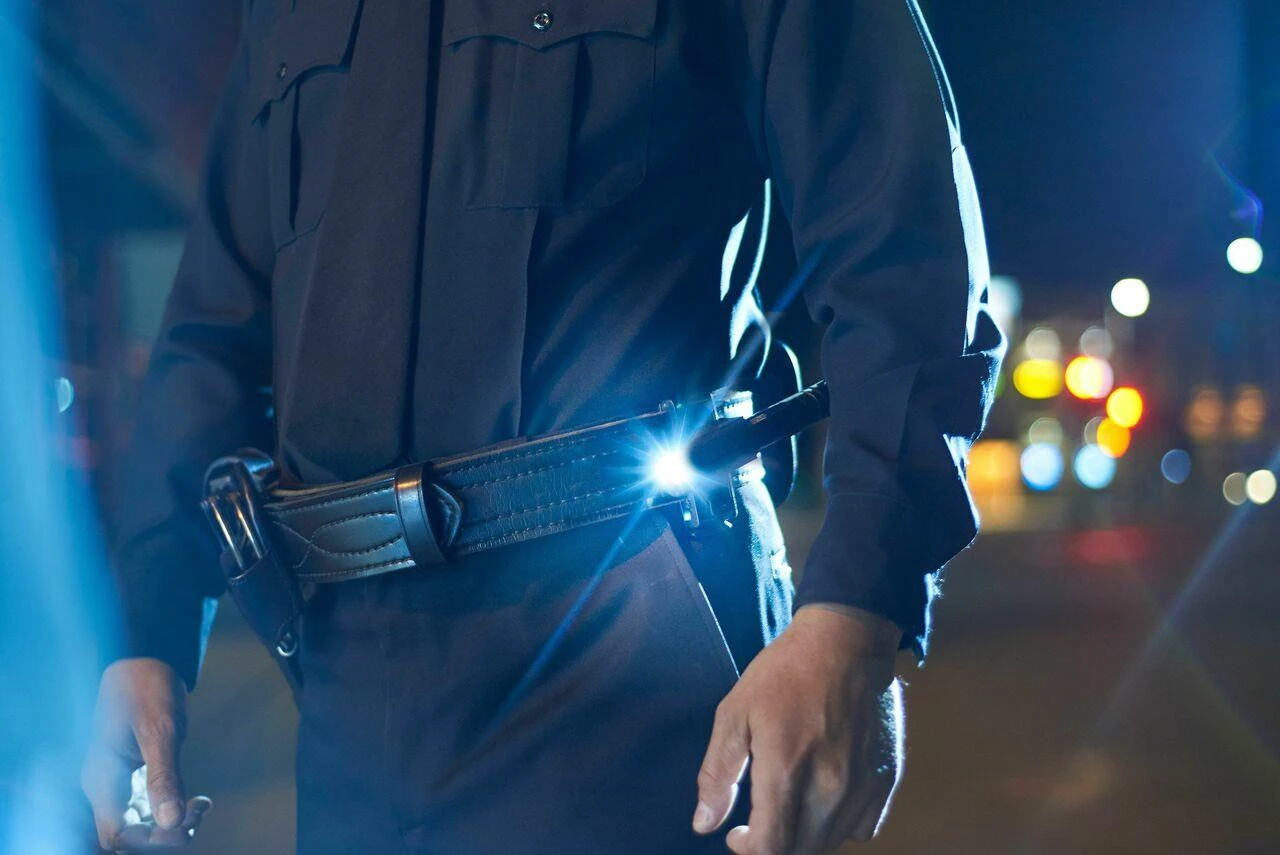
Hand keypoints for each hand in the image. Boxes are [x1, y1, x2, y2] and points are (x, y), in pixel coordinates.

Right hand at [81, 658, 211, 850]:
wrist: (145, 661)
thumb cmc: (146, 688)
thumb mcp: (159, 731)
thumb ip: (163, 777)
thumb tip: (171, 821)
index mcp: (102, 778)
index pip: (115, 834)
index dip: (147, 840)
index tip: (181, 825)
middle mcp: (106, 786)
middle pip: (129, 834)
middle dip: (164, 834)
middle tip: (197, 813)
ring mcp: (121, 782)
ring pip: (142, 824)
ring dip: (173, 823)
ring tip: (201, 806)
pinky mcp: (136, 775)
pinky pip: (152, 805)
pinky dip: (176, 807)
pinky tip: (200, 799)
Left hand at [693, 604, 905, 853]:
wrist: (846, 642)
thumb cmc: (783, 673)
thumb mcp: (735, 712)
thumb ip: (718, 774)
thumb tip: (704, 826)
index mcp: (786, 770)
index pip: (771, 848)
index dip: (748, 851)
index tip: (737, 834)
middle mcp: (830, 787)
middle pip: (801, 851)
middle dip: (774, 845)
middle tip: (760, 821)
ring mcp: (863, 785)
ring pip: (831, 842)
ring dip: (804, 836)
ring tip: (790, 806)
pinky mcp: (886, 778)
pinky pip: (863, 828)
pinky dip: (840, 826)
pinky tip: (824, 799)